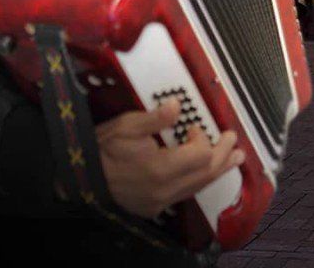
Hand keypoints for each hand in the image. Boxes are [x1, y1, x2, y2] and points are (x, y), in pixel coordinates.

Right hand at [96, 99, 242, 219]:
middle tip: (234, 141)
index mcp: (161, 169)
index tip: (194, 127)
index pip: (200, 155)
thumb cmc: (102, 150)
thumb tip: (177, 105)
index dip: (203, 139)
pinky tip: (205, 174)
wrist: (79, 180)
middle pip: (205, 173)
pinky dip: (200, 181)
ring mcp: (160, 201)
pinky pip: (185, 194)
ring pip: (198, 187)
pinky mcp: (154, 207)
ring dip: (218, 171)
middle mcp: (165, 190)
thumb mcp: (125, 126)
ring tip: (233, 160)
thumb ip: (155, 118)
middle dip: (223, 155)